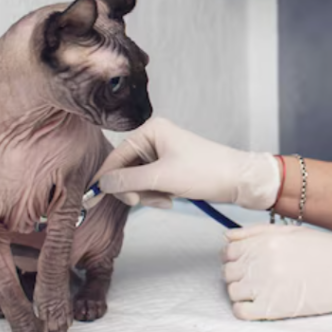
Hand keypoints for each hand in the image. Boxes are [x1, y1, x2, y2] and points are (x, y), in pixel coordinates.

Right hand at [92, 117, 280, 209]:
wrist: (240, 181)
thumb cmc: (207, 171)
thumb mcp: (162, 178)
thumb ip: (128, 180)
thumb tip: (103, 184)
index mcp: (151, 130)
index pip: (116, 156)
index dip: (105, 179)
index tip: (91, 198)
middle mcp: (155, 138)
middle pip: (125, 169)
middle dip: (133, 189)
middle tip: (141, 201)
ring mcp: (164, 153)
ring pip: (138, 180)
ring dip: (147, 195)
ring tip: (166, 199)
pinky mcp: (171, 168)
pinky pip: (151, 184)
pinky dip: (157, 195)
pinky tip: (171, 199)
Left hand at [222, 224, 331, 319]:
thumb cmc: (324, 250)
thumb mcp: (290, 231)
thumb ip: (255, 232)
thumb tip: (227, 236)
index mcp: (265, 242)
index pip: (228, 250)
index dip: (235, 256)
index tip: (246, 260)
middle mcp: (261, 262)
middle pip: (228, 271)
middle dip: (238, 273)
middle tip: (257, 275)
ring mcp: (265, 286)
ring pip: (232, 291)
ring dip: (242, 291)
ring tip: (261, 290)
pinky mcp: (272, 309)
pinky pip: (240, 311)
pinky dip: (244, 309)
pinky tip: (259, 304)